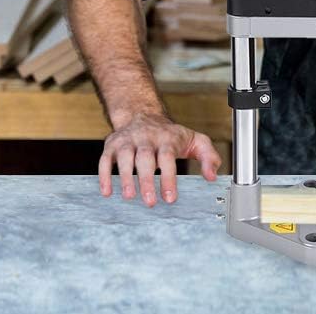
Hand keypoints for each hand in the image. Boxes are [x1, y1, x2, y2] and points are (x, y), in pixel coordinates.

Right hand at [99, 112, 221, 205]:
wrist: (142, 113)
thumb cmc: (170, 135)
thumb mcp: (195, 140)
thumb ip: (208, 156)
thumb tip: (212, 177)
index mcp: (167, 138)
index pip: (167, 157)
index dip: (168, 177)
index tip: (170, 197)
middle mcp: (146, 138)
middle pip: (145, 158)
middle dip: (146, 180)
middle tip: (150, 202)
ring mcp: (128, 140)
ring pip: (124, 157)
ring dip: (125, 177)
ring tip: (129, 196)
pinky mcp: (112, 145)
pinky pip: (105, 159)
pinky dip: (104, 175)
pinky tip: (107, 192)